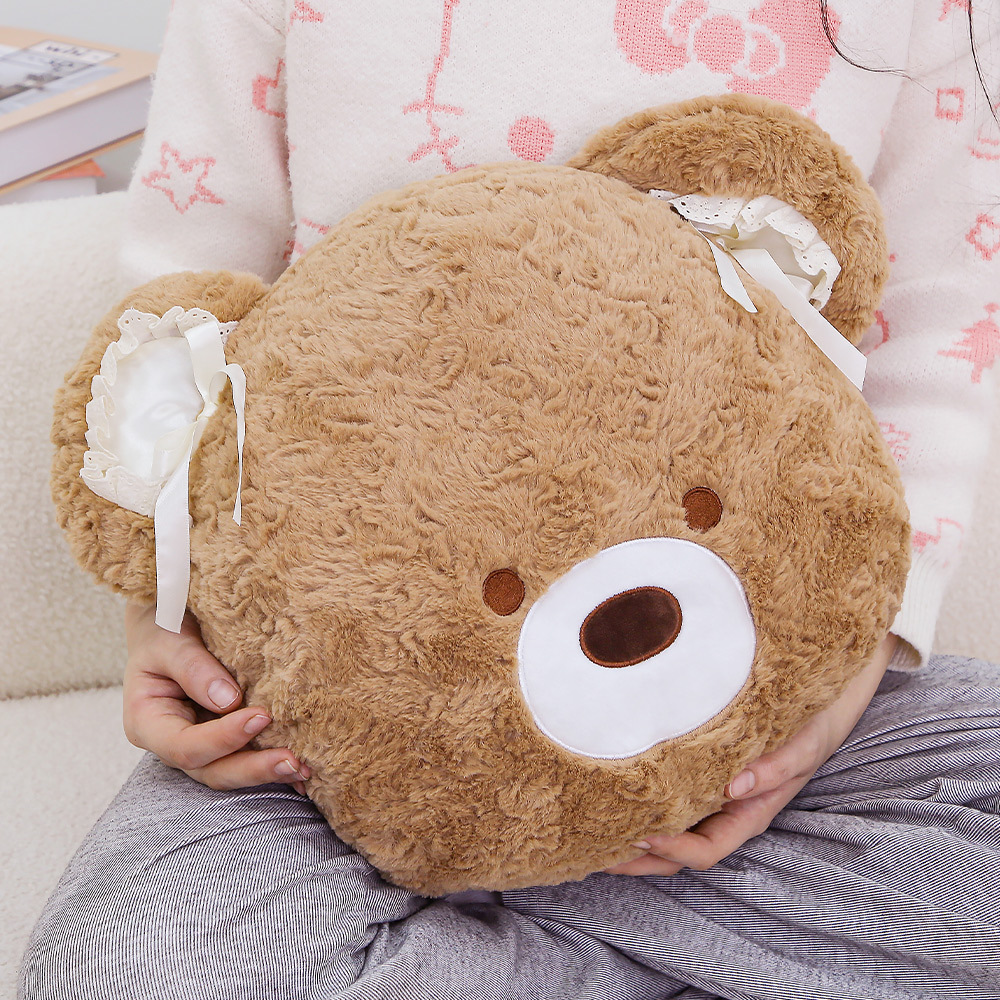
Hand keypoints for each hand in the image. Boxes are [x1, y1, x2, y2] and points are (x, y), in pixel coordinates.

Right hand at [122, 601, 310, 791]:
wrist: (171, 618)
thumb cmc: (164, 626)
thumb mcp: (169, 641)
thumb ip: (194, 669)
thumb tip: (229, 702)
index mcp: (148, 724)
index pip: (185, 746)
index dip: (223, 738)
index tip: (262, 716)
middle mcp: (172, 743)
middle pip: (212, 770)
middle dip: (253, 769)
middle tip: (293, 761)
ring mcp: (201, 744)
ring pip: (232, 770)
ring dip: (268, 772)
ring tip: (304, 768)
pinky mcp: (225, 737)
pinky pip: (247, 756)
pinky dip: (273, 762)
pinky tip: (303, 768)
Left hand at [605, 633, 898, 876]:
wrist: (820, 699)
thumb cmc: (812, 726)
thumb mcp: (802, 746)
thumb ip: (775, 768)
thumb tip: (734, 787)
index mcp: (749, 812)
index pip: (706, 849)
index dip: (673, 848)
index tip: (641, 833)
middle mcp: (726, 809)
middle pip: (677, 850)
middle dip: (638, 857)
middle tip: (594, 851)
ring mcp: (711, 793)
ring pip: (668, 828)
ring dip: (632, 835)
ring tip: (591, 831)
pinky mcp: (700, 768)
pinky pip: (668, 795)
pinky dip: (640, 801)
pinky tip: (610, 791)